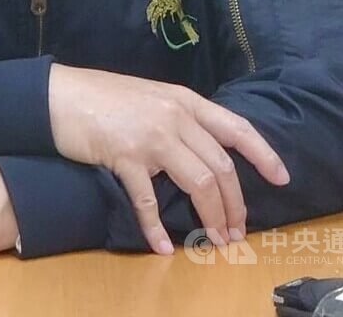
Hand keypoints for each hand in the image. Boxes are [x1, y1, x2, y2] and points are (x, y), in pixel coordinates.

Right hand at [48, 65, 289, 254]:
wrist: (60, 95)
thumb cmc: (104, 96)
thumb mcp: (151, 98)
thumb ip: (177, 119)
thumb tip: (201, 152)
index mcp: (184, 100)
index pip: (235, 127)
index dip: (263, 153)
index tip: (282, 178)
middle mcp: (174, 116)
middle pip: (220, 165)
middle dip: (235, 204)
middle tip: (238, 231)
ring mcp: (151, 136)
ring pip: (198, 183)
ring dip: (212, 217)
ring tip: (215, 241)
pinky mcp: (125, 157)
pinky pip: (149, 201)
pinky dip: (157, 228)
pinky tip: (162, 246)